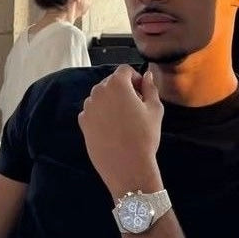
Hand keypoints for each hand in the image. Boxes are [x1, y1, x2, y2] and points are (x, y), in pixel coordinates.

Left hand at [78, 65, 163, 195]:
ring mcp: (88, 108)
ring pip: (100, 97)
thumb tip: (147, 76)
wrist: (127, 167)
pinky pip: (92, 111)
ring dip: (110, 101)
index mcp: (117, 84)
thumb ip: (150, 88)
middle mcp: (98, 92)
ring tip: (123, 119)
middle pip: (110, 82)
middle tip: (135, 106)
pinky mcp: (83, 123)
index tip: (142, 91)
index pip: (124, 70)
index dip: (135, 78)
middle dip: (123, 89)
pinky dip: (101, 114)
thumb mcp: (155, 110)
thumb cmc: (144, 137)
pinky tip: (112, 129)